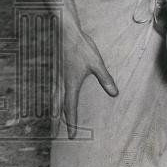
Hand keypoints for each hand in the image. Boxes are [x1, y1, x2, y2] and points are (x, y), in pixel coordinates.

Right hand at [52, 23, 118, 139]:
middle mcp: (61, 82)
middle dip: (57, 122)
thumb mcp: (97, 63)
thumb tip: (114, 93)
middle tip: (56, 134)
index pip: (70, 108)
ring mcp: (56, 76)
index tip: (71, 136)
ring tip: (54, 120)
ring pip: (53, 98)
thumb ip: (105, 79)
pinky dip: (53, 98)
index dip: (71, 123)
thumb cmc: (81, 46)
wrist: (65, 30)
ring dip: (54, 111)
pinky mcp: (55, 69)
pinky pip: (52, 89)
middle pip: (57, 107)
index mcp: (71, 84)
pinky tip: (54, 97)